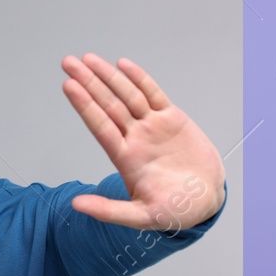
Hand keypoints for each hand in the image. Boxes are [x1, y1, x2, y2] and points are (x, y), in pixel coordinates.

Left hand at [61, 53, 225, 230]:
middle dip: (89, 83)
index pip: (100, 126)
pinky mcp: (173, 119)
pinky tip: (124, 66)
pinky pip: (154, 94)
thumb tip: (75, 204)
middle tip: (69, 63)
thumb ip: (109, 210)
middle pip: (108, 104)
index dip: (85, 106)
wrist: (205, 199)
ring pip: (127, 95)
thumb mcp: (141, 216)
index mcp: (125, 158)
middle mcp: (135, 137)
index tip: (69, 87)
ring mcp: (153, 126)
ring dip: (109, 76)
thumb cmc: (174, 211)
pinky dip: (140, 79)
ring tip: (89, 59)